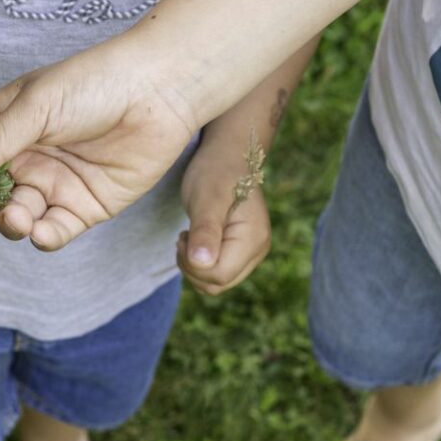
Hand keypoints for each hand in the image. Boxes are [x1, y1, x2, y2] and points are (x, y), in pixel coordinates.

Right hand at [0, 47, 203, 249]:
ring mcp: (52, 186)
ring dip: (9, 223)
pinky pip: (55, 230)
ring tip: (15, 219)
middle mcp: (23, 160)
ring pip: (17, 217)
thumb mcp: (37, 105)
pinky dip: (43, 236)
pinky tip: (38, 232)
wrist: (159, 91)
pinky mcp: (83, 208)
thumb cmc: (94, 82)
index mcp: (2, 129)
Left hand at [176, 135, 270, 293]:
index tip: (182, 236)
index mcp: (252, 239)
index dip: (193, 264)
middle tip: (183, 237)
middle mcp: (258, 250)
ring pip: (217, 282)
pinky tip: (196, 241)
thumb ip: (205, 232)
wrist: (227, 157)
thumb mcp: (205, 199)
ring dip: (195, 267)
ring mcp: (252, 252)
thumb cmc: (215, 173)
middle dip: (193, 267)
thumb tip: (202, 263)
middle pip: (218, 283)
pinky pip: (219, 272)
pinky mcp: (242, 251)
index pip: (218, 275)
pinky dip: (201, 264)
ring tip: (189, 237)